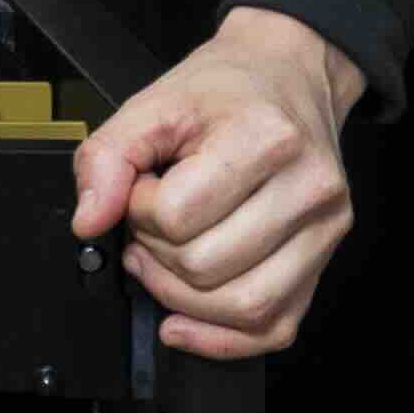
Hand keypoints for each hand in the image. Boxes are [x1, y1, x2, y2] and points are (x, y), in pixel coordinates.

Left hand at [69, 8, 366, 360]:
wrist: (288, 74)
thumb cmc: (226, 89)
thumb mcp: (152, 103)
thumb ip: (106, 157)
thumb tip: (89, 220)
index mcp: (265, 139)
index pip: (178, 216)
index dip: (139, 210)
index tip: (141, 189)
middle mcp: (307, 188)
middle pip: (206, 267)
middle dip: (157, 253)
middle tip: (149, 224)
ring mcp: (323, 230)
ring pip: (242, 306)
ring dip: (183, 297)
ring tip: (165, 259)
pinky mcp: (323, 261)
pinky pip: (274, 327)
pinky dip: (223, 338)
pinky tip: (185, 321)